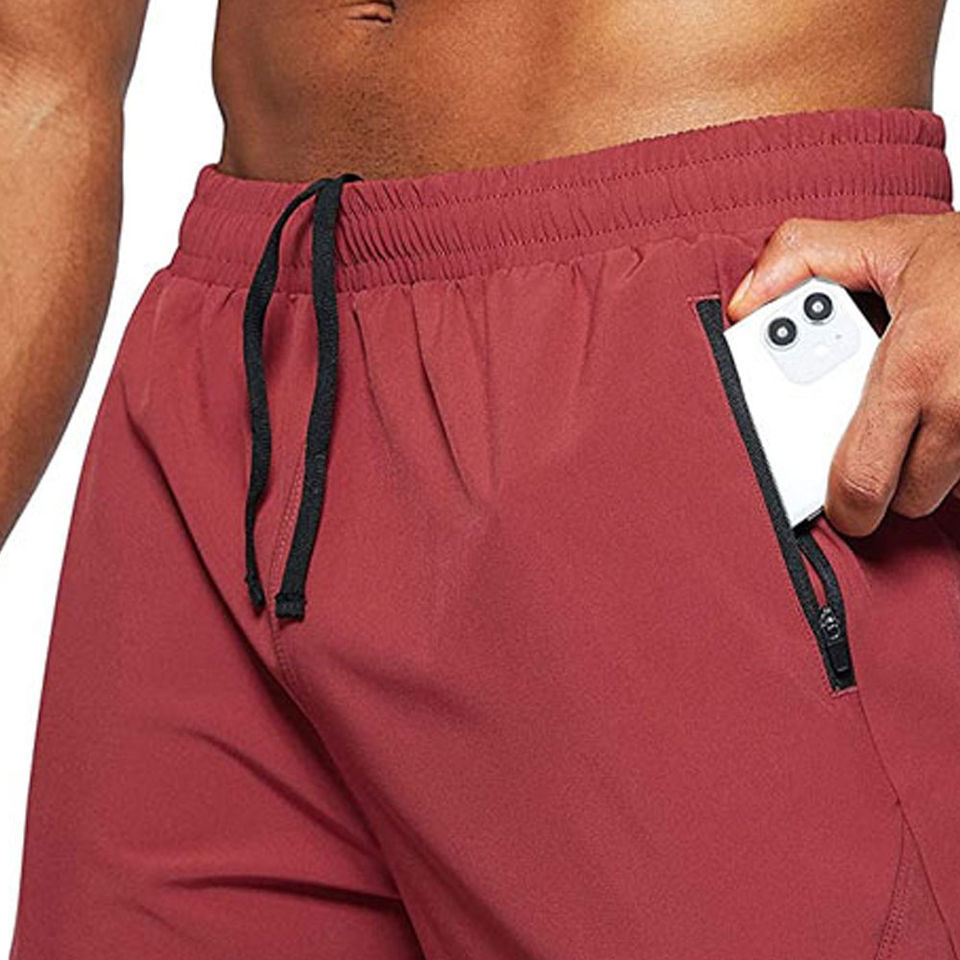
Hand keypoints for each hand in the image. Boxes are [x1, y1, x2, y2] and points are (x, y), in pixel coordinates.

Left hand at [726, 211, 959, 536]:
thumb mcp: (885, 241)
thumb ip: (803, 257)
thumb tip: (745, 300)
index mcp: (912, 370)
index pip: (861, 482)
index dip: (840, 501)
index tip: (827, 493)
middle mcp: (959, 409)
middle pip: (904, 499)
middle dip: (882, 478)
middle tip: (875, 437)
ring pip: (946, 490)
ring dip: (926, 465)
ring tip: (919, 412)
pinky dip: (958, 457)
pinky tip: (948, 415)